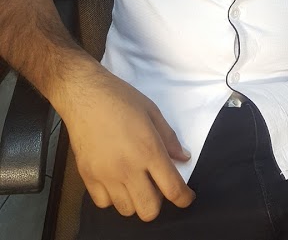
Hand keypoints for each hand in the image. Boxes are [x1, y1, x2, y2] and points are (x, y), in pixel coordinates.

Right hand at [58, 62, 195, 220]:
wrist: (84, 94)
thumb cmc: (120, 98)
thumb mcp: (151, 111)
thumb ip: (169, 138)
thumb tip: (183, 157)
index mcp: (148, 150)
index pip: (172, 188)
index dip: (184, 198)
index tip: (186, 197)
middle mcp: (128, 168)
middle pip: (149, 210)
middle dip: (159, 202)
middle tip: (157, 185)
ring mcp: (106, 175)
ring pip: (127, 210)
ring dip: (136, 200)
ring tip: (135, 181)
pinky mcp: (87, 177)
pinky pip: (104, 203)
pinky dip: (113, 197)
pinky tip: (115, 180)